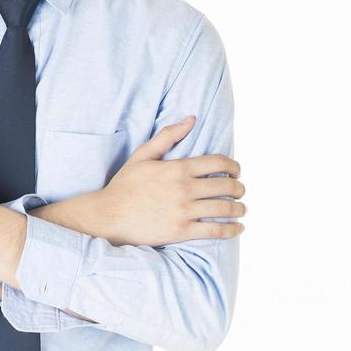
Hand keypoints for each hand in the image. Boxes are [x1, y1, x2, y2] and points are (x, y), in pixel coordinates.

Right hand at [97, 116, 246, 246]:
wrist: (108, 215)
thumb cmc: (124, 186)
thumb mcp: (142, 156)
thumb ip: (167, 137)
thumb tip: (190, 119)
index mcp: (178, 168)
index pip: (219, 162)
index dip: (234, 166)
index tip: (237, 172)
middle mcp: (184, 188)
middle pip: (226, 186)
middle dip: (239, 188)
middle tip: (241, 191)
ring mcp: (184, 210)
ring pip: (224, 208)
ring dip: (239, 209)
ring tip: (242, 209)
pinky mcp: (181, 231)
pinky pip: (215, 230)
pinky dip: (231, 229)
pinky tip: (237, 228)